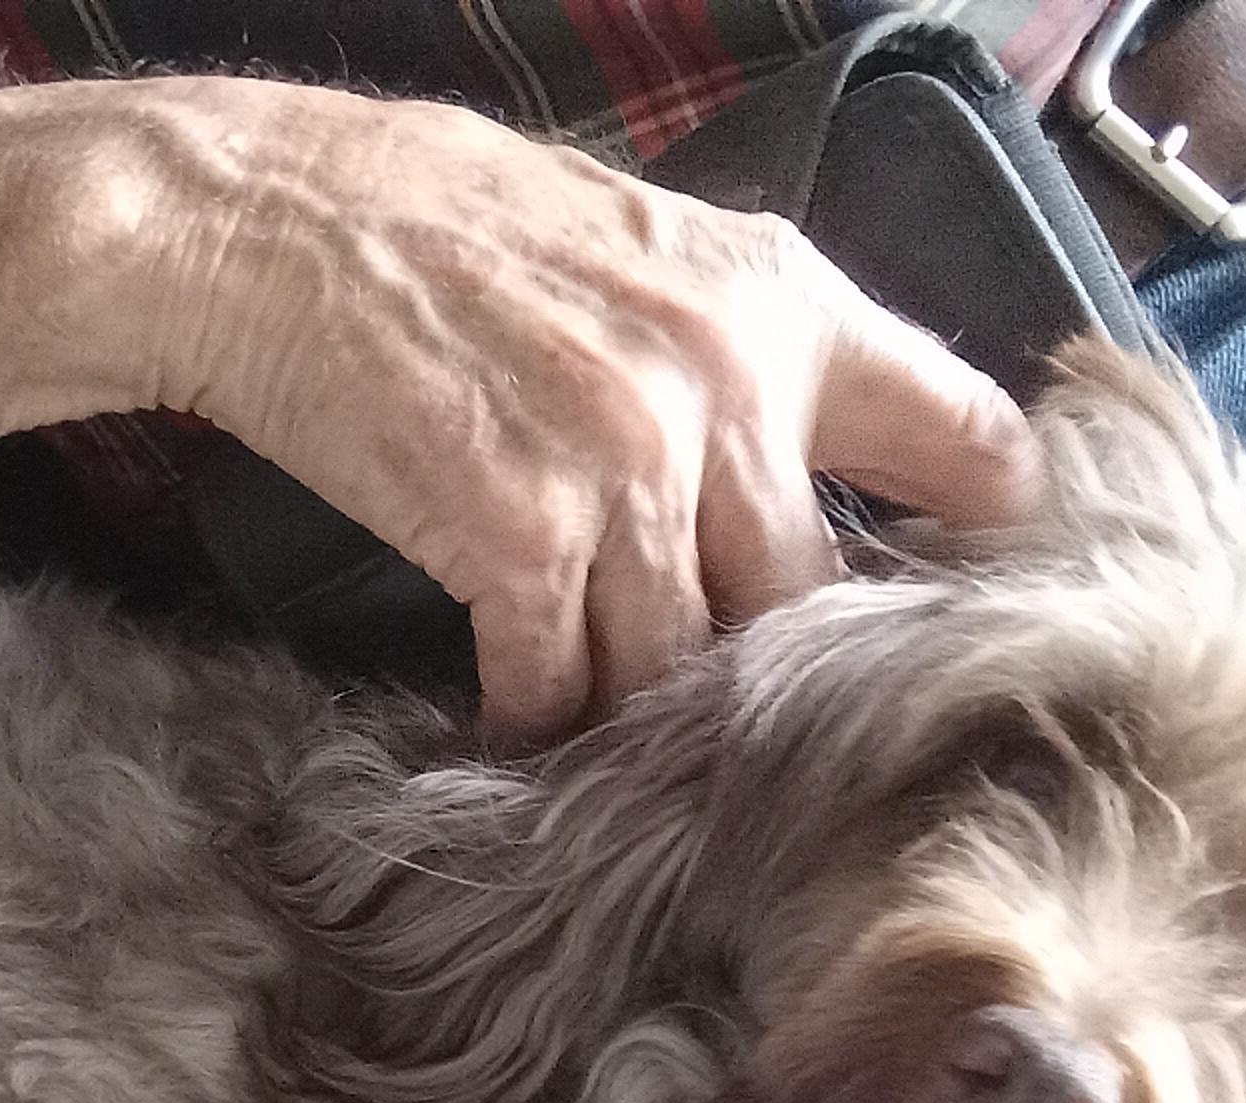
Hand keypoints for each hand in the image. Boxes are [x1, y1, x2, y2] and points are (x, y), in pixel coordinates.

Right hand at [82, 79, 1039, 743]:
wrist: (270, 225)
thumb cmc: (441, 236)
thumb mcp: (645, 256)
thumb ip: (747, 364)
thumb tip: (813, 498)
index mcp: (786, 305)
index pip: (972, 447)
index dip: (975, 555)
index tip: (944, 630)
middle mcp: (731, 384)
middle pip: (813, 606)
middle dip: (764, 677)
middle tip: (720, 730)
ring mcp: (630, 465)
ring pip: (688, 667)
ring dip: (636, 715)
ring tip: (600, 735)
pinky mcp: (524, 536)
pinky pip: (562, 689)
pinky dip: (533, 720)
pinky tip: (506, 718)